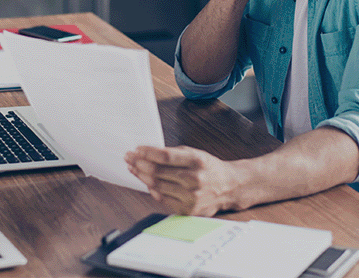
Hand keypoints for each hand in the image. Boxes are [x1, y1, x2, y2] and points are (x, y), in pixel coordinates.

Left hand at [125, 146, 240, 216]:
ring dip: (141, 176)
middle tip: (129, 158)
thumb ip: (173, 154)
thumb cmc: (209, 168)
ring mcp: (191, 197)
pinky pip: (163, 199)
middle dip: (139, 163)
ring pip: (157, 186)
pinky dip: (152, 190)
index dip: (147, 152)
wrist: (229, 187)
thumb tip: (146, 152)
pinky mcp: (188, 210)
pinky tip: (146, 182)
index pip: (165, 156)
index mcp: (197, 161)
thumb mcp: (195, 154)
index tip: (136, 149)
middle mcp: (195, 179)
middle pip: (158, 172)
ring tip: (133, 168)